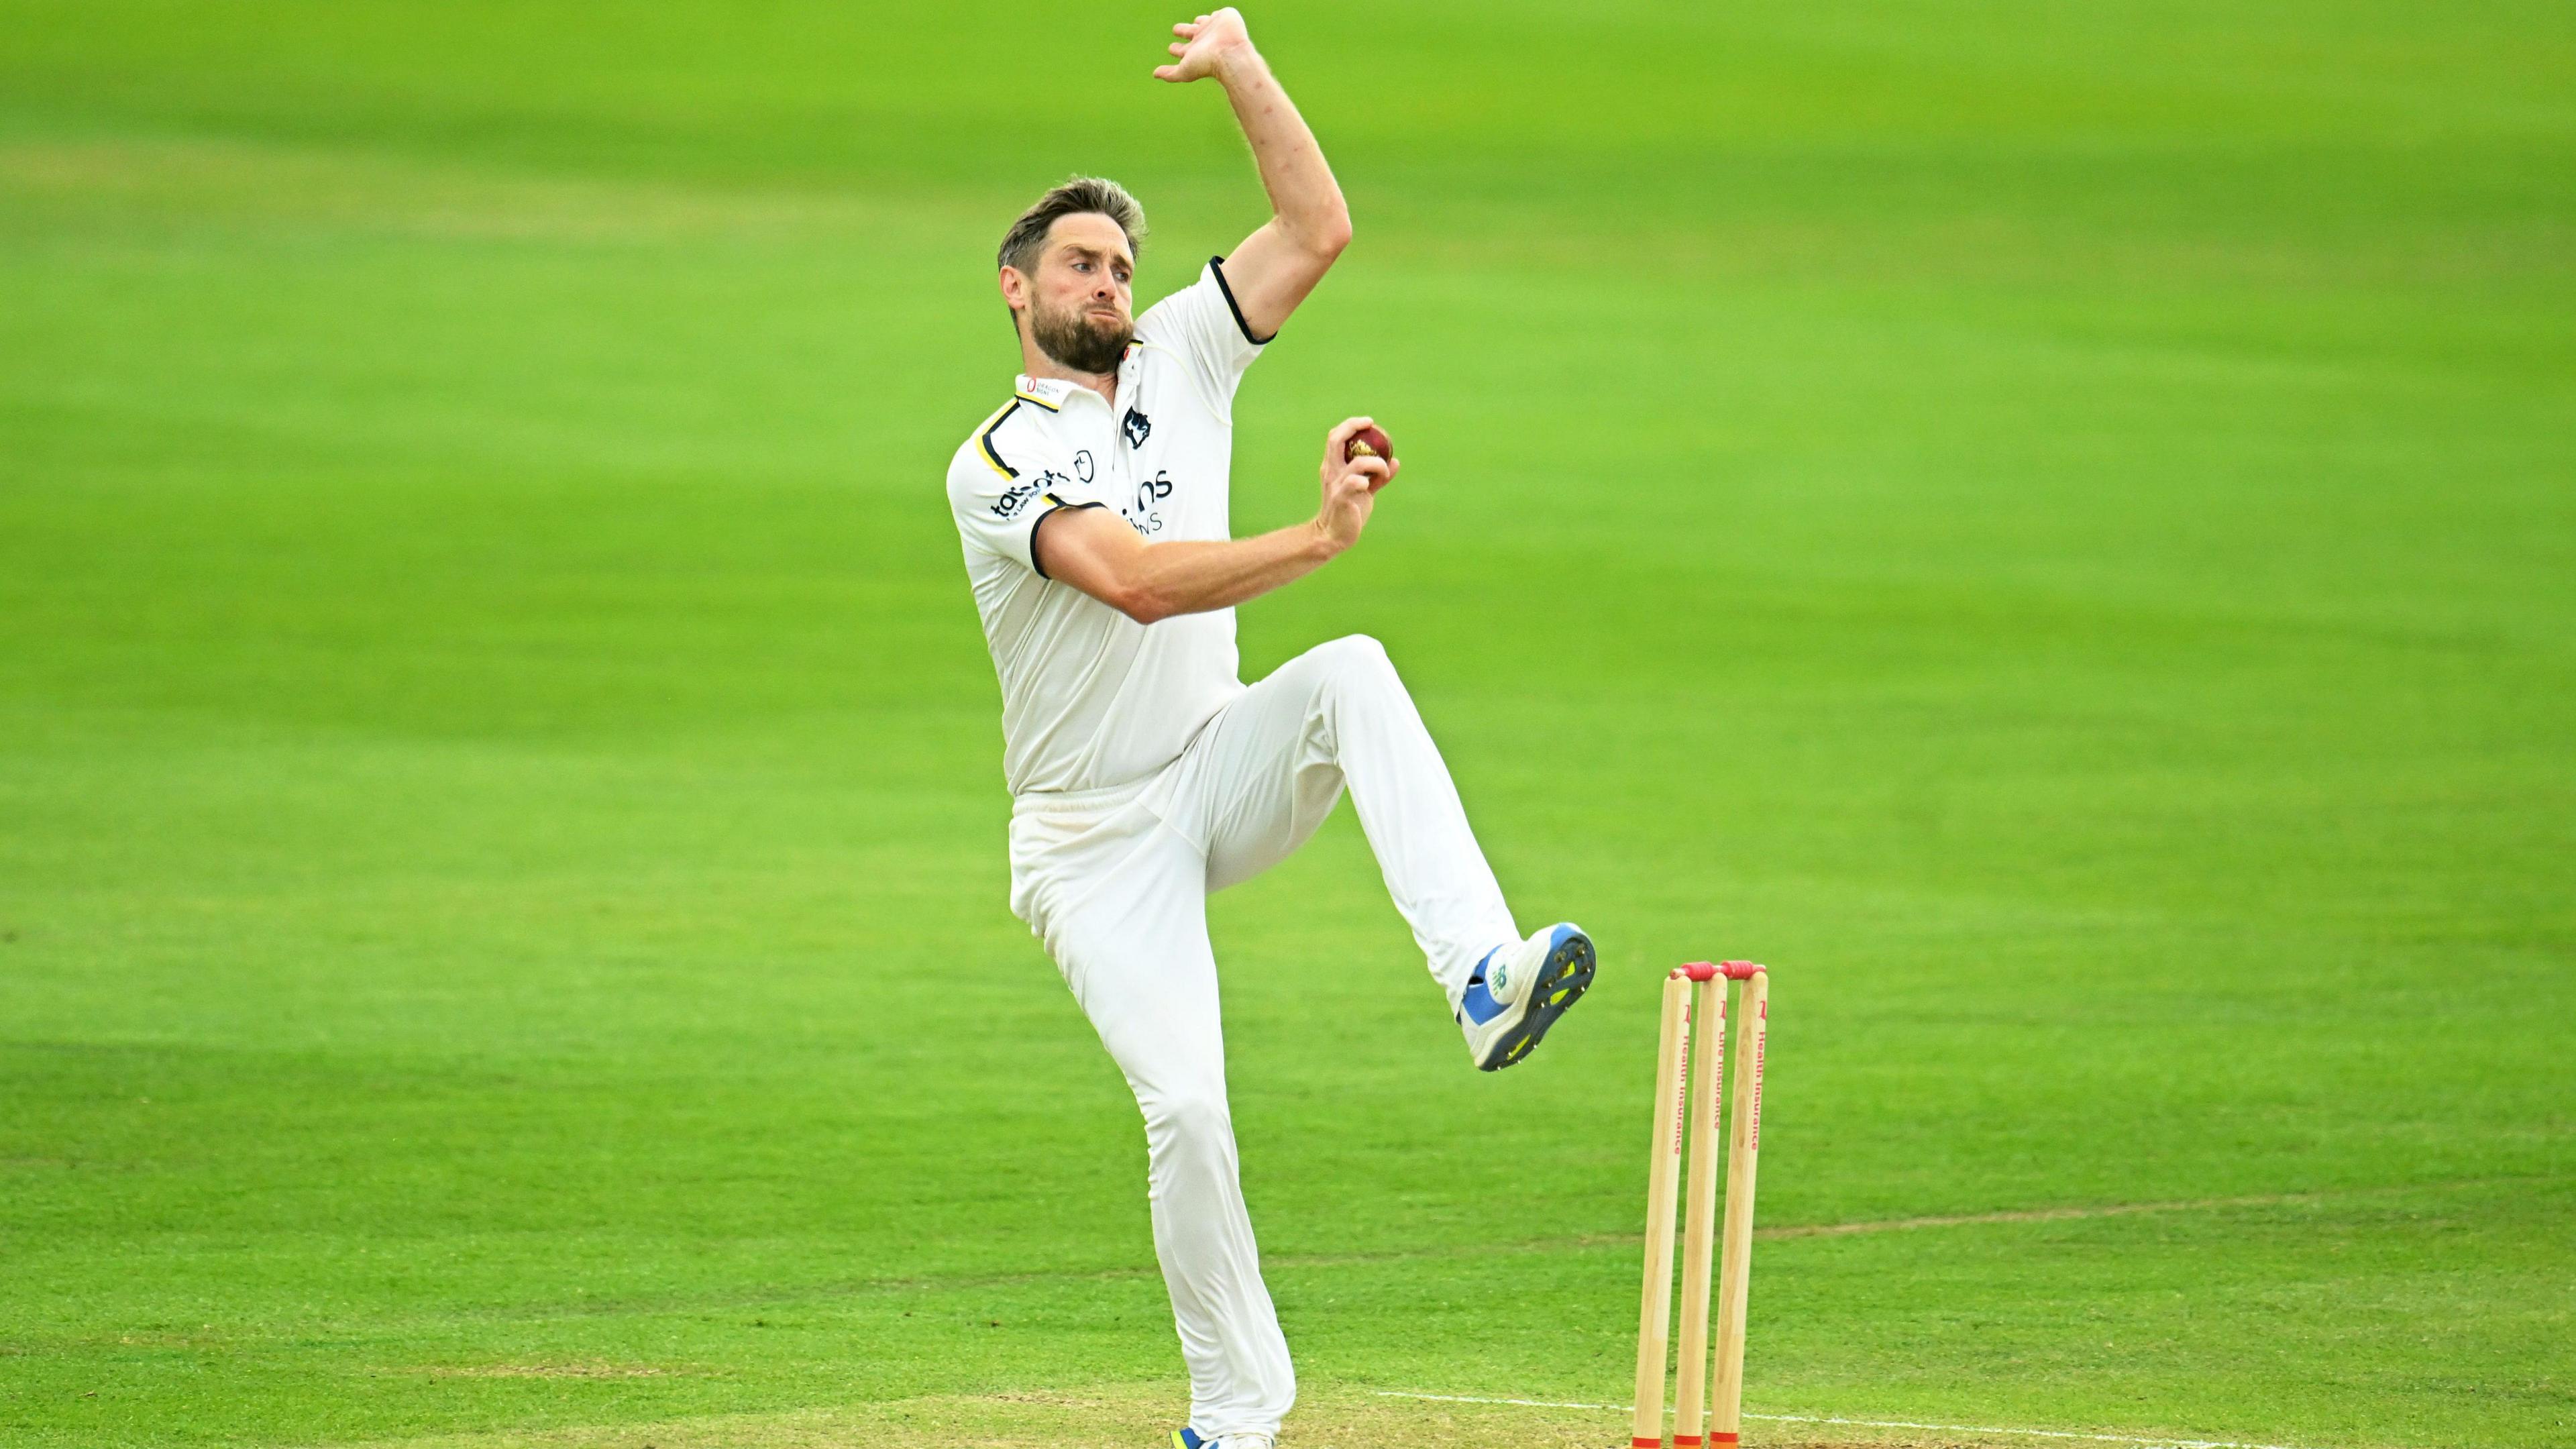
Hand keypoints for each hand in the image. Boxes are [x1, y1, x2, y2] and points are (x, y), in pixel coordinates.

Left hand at [1153, 8, 1255, 82]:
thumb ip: (1170, 73)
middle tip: (1176, 30)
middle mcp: (1204, 39)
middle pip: (1190, 33)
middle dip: (1183, 31)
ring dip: (1199, 22)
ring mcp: (1214, 27)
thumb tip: (1154, 75)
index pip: (1182, 49)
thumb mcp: (1185, 70)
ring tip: (1196, 22)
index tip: (1171, 49)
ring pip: (1203, 22)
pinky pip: (1218, 14)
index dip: (1176, 49)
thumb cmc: (1207, 63)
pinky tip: (1216, 15)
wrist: (1229, 52)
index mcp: (1195, 50)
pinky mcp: (1224, 17)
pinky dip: (1216, 15)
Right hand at [1314, 416, 1396, 554]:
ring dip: (1377, 463)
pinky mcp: (1341, 498)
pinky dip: (1367, 480)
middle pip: (1336, 440)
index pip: (1335, 437)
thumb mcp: (1364, 490)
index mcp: (1333, 467)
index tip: (1369, 422)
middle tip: (1371, 425)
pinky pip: (1356, 482)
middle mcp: (1331, 472)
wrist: (1332, 536)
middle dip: (1353, 427)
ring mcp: (1335, 484)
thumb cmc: (1349, 511)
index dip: (1350, 425)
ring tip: (1385, 472)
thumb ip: (1378, 476)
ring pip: (1357, 463)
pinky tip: (1371, 486)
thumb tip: (1396, 461)